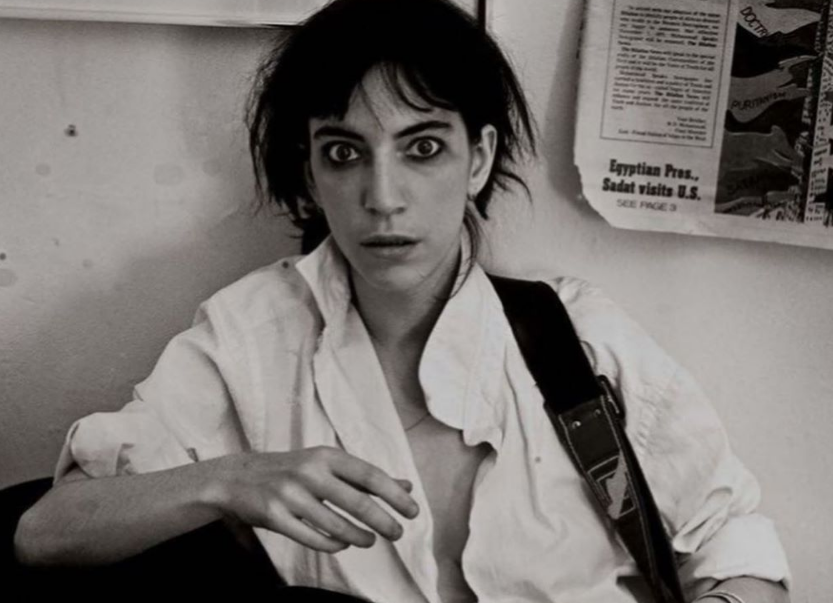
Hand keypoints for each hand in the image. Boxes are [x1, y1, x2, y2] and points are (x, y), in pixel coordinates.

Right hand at [212, 446, 418, 552]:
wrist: (237, 477)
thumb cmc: (292, 470)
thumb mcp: (327, 465)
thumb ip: (364, 477)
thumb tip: (406, 486)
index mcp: (326, 456)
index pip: (370, 475)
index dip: (395, 495)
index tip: (413, 511)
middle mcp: (309, 472)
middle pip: (358, 502)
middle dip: (384, 522)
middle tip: (398, 533)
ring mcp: (290, 495)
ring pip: (337, 525)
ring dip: (361, 537)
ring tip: (371, 540)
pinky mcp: (275, 516)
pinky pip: (313, 538)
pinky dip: (334, 544)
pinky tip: (344, 543)